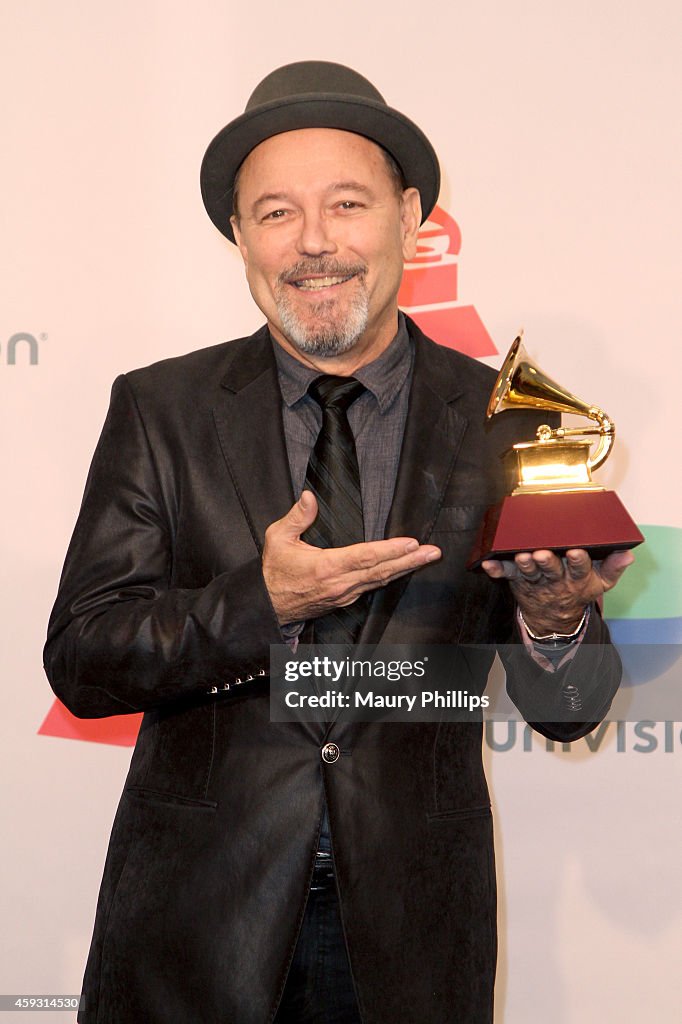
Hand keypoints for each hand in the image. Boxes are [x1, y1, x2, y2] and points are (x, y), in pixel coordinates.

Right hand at [262, 491, 441, 624]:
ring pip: (381, 581)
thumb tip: (310, 496)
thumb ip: (297, 516)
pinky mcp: (345, 600)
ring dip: (406, 569)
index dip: (390, 550)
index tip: (411, 543)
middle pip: (382, 571)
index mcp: (326, 567)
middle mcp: (340, 584)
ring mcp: (345, 595)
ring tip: (426, 558)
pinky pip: (372, 586)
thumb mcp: (277, 538)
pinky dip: (390, 576)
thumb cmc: (273, 572)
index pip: (366, 557)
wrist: (267, 607)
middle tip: (433, 553)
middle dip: (411, 561)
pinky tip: (403, 569)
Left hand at [481, 548, 633, 635]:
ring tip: (521, 556)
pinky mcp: (519, 580)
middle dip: (547, 562)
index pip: (579, 568)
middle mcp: (556, 579)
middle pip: (551, 570)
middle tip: (542, 553)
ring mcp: (536, 580)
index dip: (578, 561)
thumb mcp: (600, 583)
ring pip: (529, 572)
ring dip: (524, 565)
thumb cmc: (578, 590)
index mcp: (577, 577)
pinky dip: (496, 570)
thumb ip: (613, 568)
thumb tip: (628, 554)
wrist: (555, 616)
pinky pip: (506, 574)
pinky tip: (487, 564)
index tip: (576, 552)